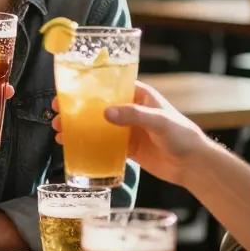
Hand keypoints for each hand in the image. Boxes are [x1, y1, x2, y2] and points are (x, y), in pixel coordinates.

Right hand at [54, 82, 209, 185]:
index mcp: (139, 95)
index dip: (87, 86)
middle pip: (97, 105)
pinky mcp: (127, 147)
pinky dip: (86, 143)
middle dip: (76, 107)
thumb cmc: (182, 136)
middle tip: (56, 111)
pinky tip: (71, 145)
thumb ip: (134, 116)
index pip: (109, 85)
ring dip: (77, 126)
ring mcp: (127, 129)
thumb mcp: (159, 121)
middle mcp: (130, 109)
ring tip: (58, 130)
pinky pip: (102, 143)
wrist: (193, 165)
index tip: (68, 90)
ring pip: (96, 124)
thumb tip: (105, 113)